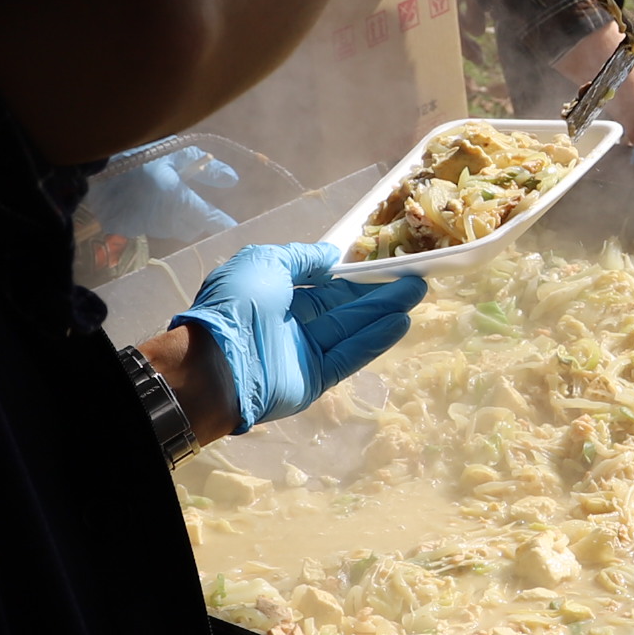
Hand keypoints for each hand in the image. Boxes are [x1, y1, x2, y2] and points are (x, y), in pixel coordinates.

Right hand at [84, 144, 240, 247]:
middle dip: (192, 218)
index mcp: (178, 200)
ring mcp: (141, 226)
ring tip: (158, 194)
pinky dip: (147, 217)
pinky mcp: (123, 228)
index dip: (221, 223)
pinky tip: (139, 200)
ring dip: (169, 217)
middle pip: (188, 229)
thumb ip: (208, 170)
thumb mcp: (177, 153)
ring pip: (167, 229)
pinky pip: (145, 228)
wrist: (97, 159)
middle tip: (186, 199)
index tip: (231, 227)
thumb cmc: (143, 152)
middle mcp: (162, 219)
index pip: (208, 219)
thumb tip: (233, 180)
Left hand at [178, 241, 425, 432]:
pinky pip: (350, 355)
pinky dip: (374, 340)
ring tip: (417, 293)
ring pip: (352, 327)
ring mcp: (306, 351)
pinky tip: (400, 322)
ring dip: (384, 311)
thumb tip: (331, 256)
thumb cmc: (236, 304)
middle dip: (379, 292)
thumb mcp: (263, 262)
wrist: (217, 363)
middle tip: (415, 278)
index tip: (383, 264)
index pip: (323, 284)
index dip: (353, 275)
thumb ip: (300, 258)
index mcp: (277, 294)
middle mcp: (293, 322)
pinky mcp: (317, 378)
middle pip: (344, 306)